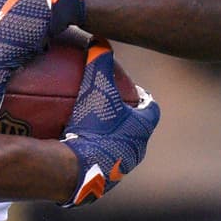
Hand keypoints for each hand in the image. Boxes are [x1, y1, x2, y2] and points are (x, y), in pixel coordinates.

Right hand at [60, 39, 158, 206]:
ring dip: (107, 141)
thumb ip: (99, 59)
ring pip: (116, 151)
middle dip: (126, 121)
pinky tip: (69, 148)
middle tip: (111, 108)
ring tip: (89, 129)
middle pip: (136, 132)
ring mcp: (116, 171)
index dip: (145, 99)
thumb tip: (98, 37)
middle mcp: (134, 153)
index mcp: (140, 130)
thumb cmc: (93, 126)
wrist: (77, 170)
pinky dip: (87, 155)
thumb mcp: (96, 85)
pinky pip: (95, 164)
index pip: (151, 110)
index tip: (137, 92)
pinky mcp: (98, 183)